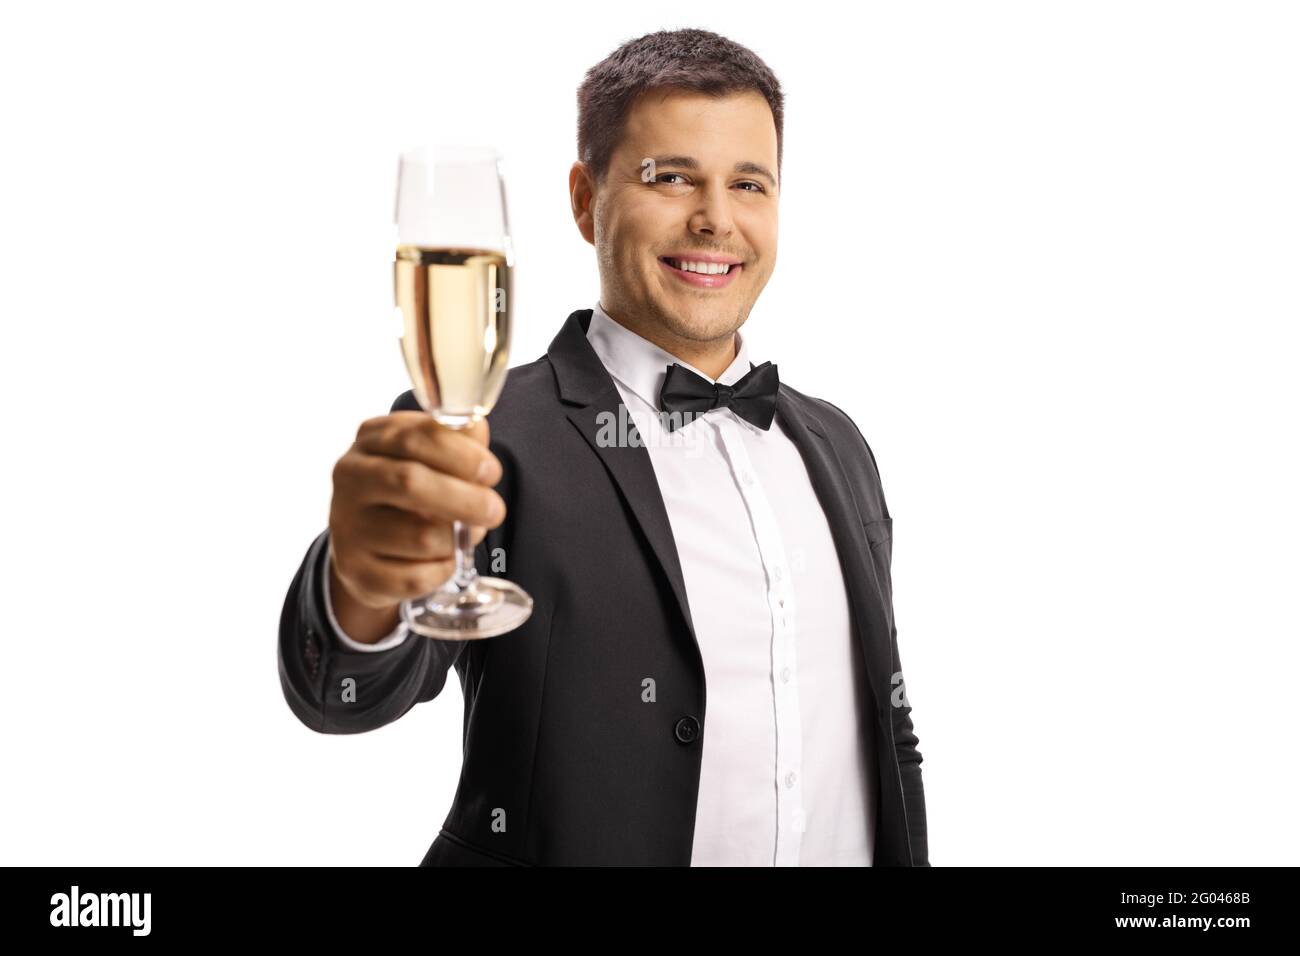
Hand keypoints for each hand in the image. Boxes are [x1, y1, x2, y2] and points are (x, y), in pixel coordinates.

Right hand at [329, 412, 504, 612]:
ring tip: (466, 534)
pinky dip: (442, 570)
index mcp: (371, 439)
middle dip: (466, 499)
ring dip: (457, 540)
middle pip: (410, 482)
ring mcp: (347, 526)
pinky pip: (415, 577)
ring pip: (421, 537)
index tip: (491, 472)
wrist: (367, 545)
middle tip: (495, 510)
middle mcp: (350, 478)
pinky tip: (443, 560)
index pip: (416, 436)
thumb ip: (456, 439)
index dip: (461, 455)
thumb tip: (476, 428)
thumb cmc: (410, 491)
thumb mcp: (429, 455)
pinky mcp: (355, 570)